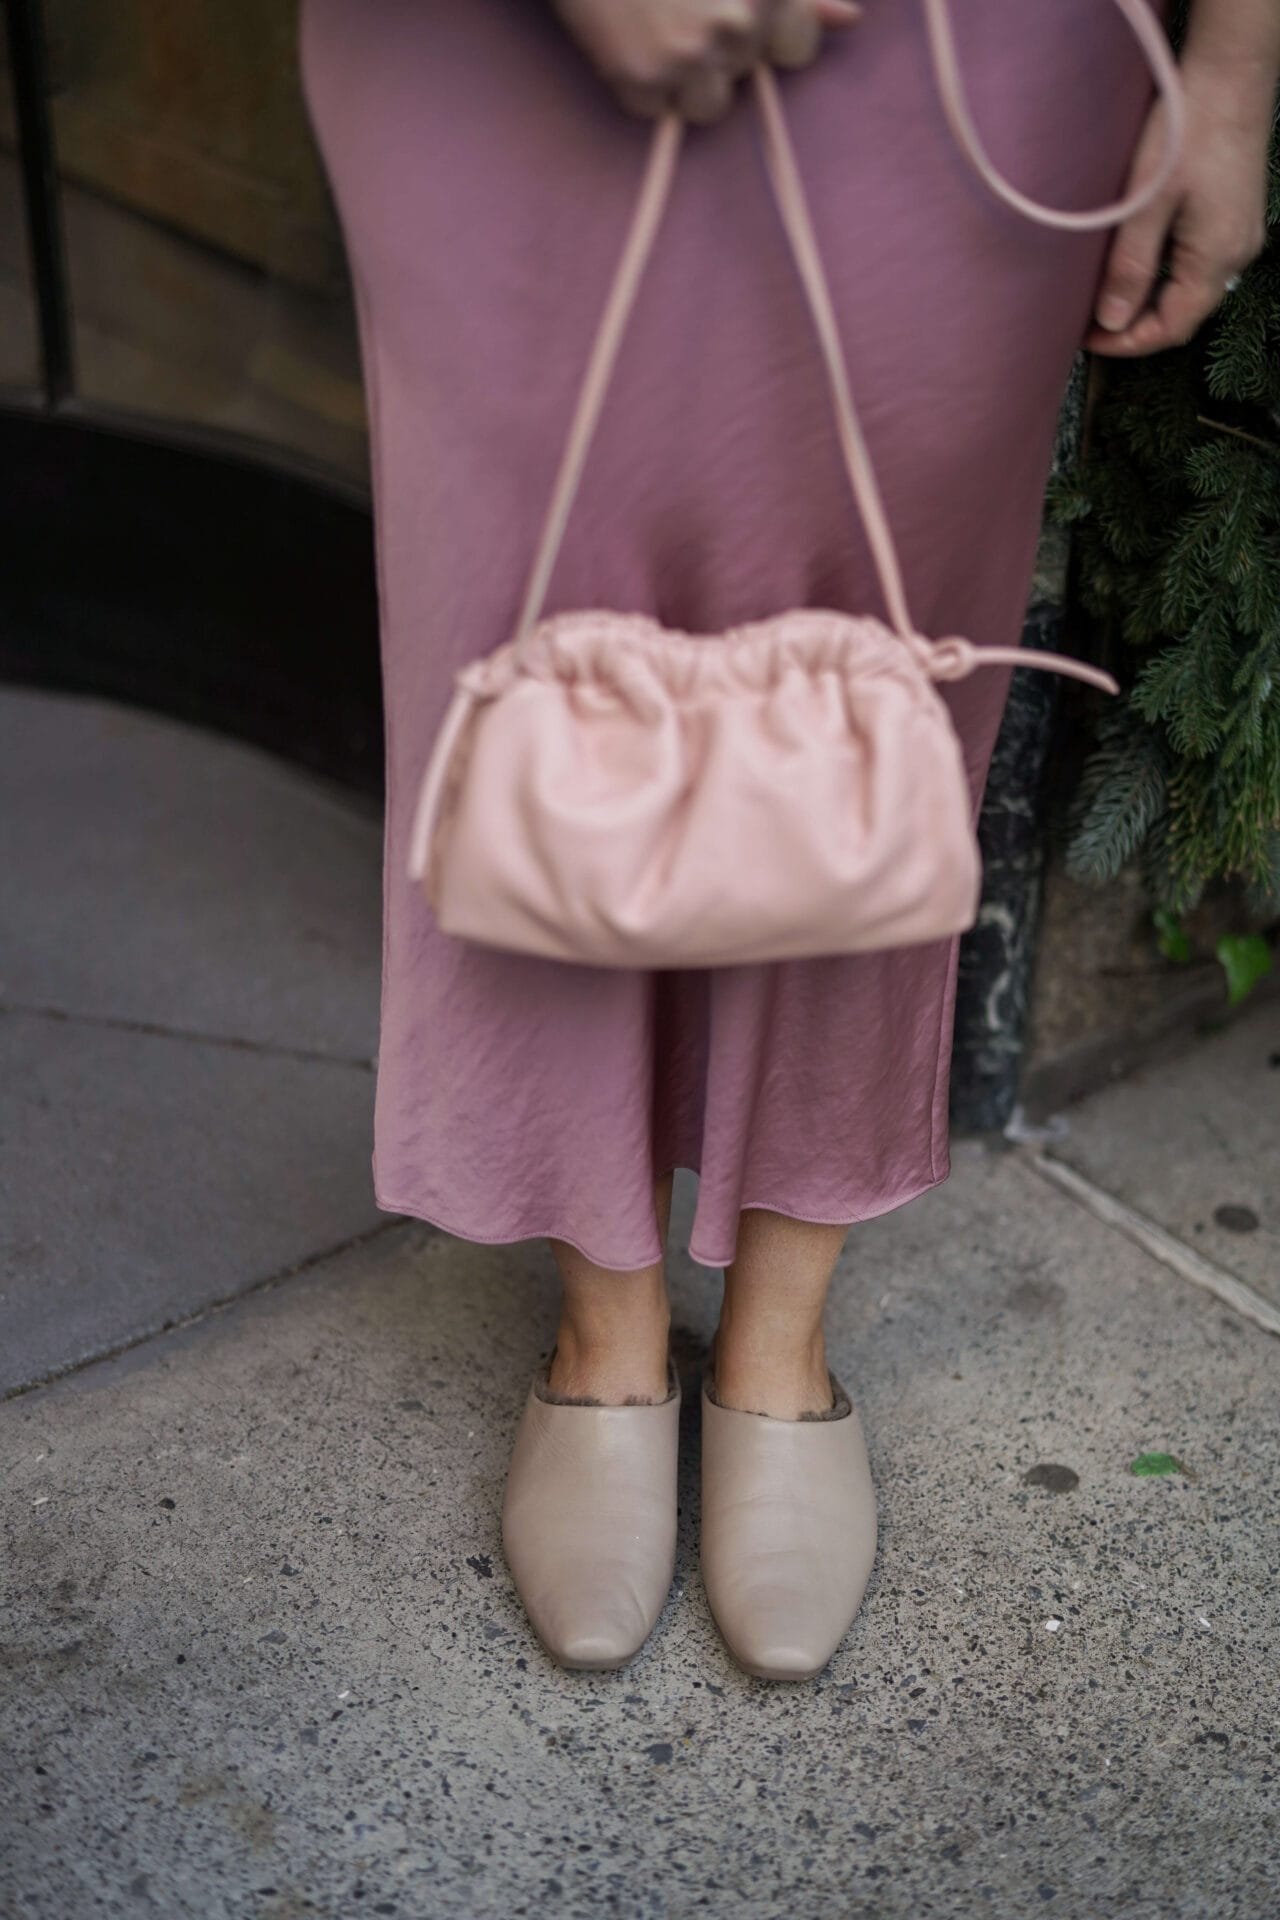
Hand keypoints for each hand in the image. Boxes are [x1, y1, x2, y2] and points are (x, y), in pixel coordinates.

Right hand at [552, 0, 862, 124]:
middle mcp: (734, 25)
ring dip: (686, 78)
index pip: (799, 46)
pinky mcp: (639, 81)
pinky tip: (626, 36)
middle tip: (681, 4)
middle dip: (722, 49)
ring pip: (710, 106)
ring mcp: (686, 58)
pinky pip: (656, 109)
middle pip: (748, 73)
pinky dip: (641, 83)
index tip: (734, 6)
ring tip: (655, 28)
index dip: (769, 31)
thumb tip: (851, 21)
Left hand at [1084, 50, 1271, 355]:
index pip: (1171, 328)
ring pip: (1188, 289)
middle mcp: (1236, 255)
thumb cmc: (1188, 132)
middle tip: (1088, 323)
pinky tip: (1136, 264)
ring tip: (1106, 297)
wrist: (1230, 76)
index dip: (1127, 342)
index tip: (1087, 340)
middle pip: (1182, 314)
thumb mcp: (1147, 204)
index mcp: (1216, 259)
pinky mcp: (1232, 216)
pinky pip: (1197, 262)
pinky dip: (1164, 275)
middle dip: (1135, 325)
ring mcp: (1238, 235)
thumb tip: (1112, 321)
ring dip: (1148, 300)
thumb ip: (1130, 266)